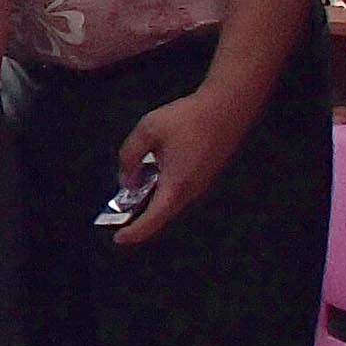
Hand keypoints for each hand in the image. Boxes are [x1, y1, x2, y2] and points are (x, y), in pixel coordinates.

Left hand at [112, 84, 258, 244]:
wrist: (227, 106)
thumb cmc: (188, 118)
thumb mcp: (148, 130)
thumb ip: (130, 156)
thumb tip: (126, 180)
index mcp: (176, 186)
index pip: (152, 220)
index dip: (134, 233)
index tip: (118, 238)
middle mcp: (191, 192)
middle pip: (161, 214)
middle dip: (139, 216)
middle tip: (118, 213)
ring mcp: (201, 185)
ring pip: (171, 201)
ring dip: (152, 199)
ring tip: (133, 187)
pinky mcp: (206, 175)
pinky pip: (180, 190)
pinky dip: (163, 189)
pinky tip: (154, 171)